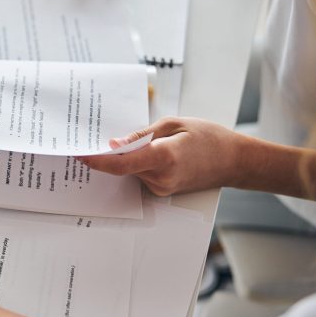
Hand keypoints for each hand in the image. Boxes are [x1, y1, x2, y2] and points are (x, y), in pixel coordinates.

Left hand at [77, 117, 244, 195]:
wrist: (235, 161)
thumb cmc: (209, 137)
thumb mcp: (173, 124)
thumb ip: (140, 136)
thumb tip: (114, 144)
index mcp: (164, 157)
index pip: (121, 163)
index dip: (98, 160)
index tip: (81, 154)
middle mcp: (161, 178)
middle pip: (123, 167)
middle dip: (110, 154)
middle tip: (93, 141)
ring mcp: (162, 188)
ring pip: (131, 171)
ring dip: (126, 158)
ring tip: (133, 142)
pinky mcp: (163, 192)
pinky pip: (141, 176)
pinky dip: (137, 164)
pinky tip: (144, 152)